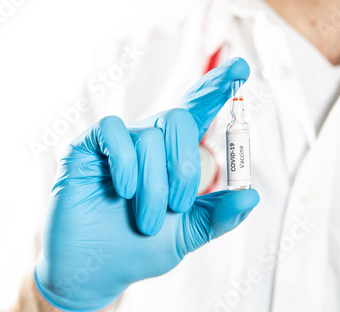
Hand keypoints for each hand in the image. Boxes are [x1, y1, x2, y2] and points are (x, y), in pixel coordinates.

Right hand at [34, 58, 259, 310]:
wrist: (95, 272)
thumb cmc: (140, 248)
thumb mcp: (187, 234)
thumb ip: (218, 216)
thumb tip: (252, 196)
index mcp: (174, 154)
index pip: (197, 110)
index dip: (217, 87)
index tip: (242, 67)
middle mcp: (148, 141)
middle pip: (178, 119)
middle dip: (185, 167)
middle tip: (178, 206)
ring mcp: (118, 142)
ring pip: (149, 137)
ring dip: (154, 185)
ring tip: (148, 221)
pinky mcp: (87, 147)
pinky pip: (113, 132)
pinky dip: (125, 164)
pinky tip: (123, 191)